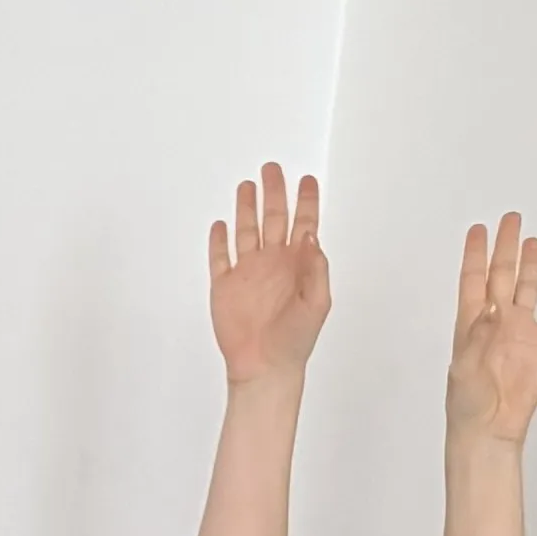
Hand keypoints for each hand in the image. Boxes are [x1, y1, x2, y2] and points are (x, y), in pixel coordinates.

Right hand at [208, 162, 328, 386]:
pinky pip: (219, 258)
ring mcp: (248, 273)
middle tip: (273, 169)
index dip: (307, 201)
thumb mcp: (317, 303)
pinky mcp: (224, 287)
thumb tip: (310, 236)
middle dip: (274, 192)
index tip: (307, 180)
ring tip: (247, 185)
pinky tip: (220, 225)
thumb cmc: (295, 340)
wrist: (264, 366)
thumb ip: (315, 268)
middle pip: (274, 218)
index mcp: (297, 265)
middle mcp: (272, 263)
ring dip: (247, 208)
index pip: (304, 223)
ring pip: (246, 231)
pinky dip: (218, 241)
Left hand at [445, 210, 536, 444]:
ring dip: (530, 266)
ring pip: (527, 290)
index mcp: (472, 324)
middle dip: (506, 247)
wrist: (491, 428)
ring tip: (532, 241)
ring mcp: (521, 334)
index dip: (475, 254)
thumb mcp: (466, 365)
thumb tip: (493, 306)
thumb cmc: (469, 402)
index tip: (478, 229)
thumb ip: (480, 334)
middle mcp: (497, 323)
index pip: (474, 280)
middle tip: (510, 219)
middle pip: (502, 275)